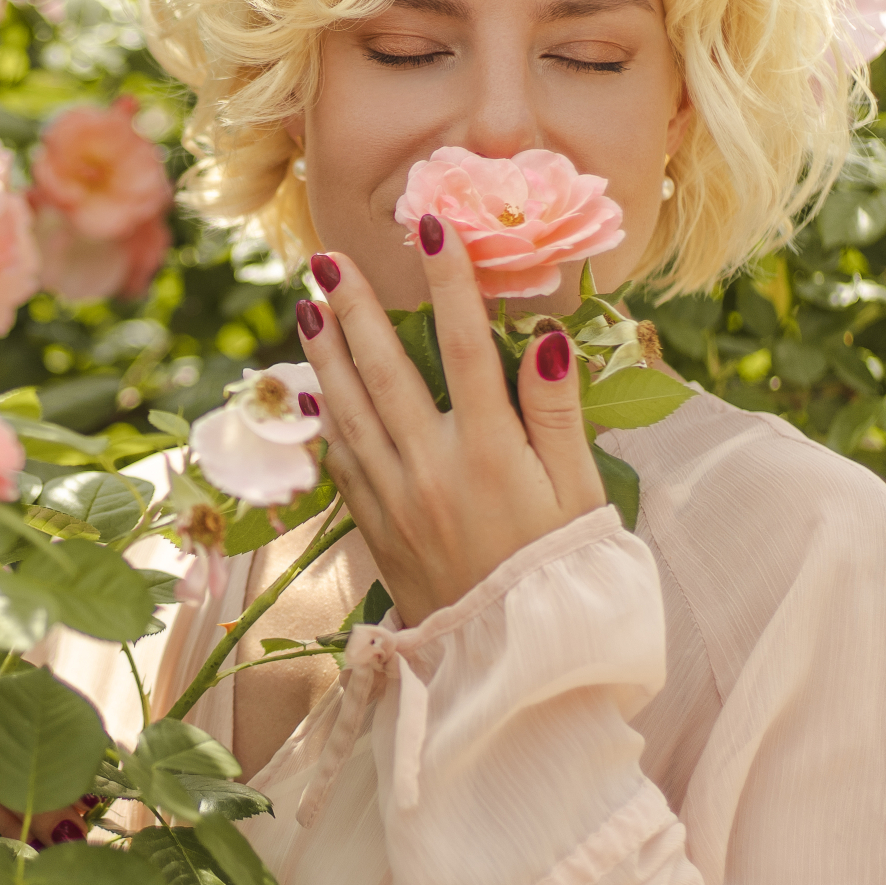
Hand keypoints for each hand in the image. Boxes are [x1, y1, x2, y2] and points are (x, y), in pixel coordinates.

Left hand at [295, 215, 603, 626]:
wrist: (516, 661)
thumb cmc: (562, 570)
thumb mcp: (579, 493)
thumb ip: (557, 414)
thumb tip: (545, 338)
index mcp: (490, 454)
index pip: (465, 347)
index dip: (450, 281)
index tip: (433, 223)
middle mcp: (431, 470)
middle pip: (385, 371)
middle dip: (356, 309)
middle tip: (329, 259)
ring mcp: (393, 499)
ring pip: (347, 411)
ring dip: (323, 355)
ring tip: (306, 305)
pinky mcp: (373, 527)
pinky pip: (338, 460)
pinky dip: (321, 419)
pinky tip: (308, 390)